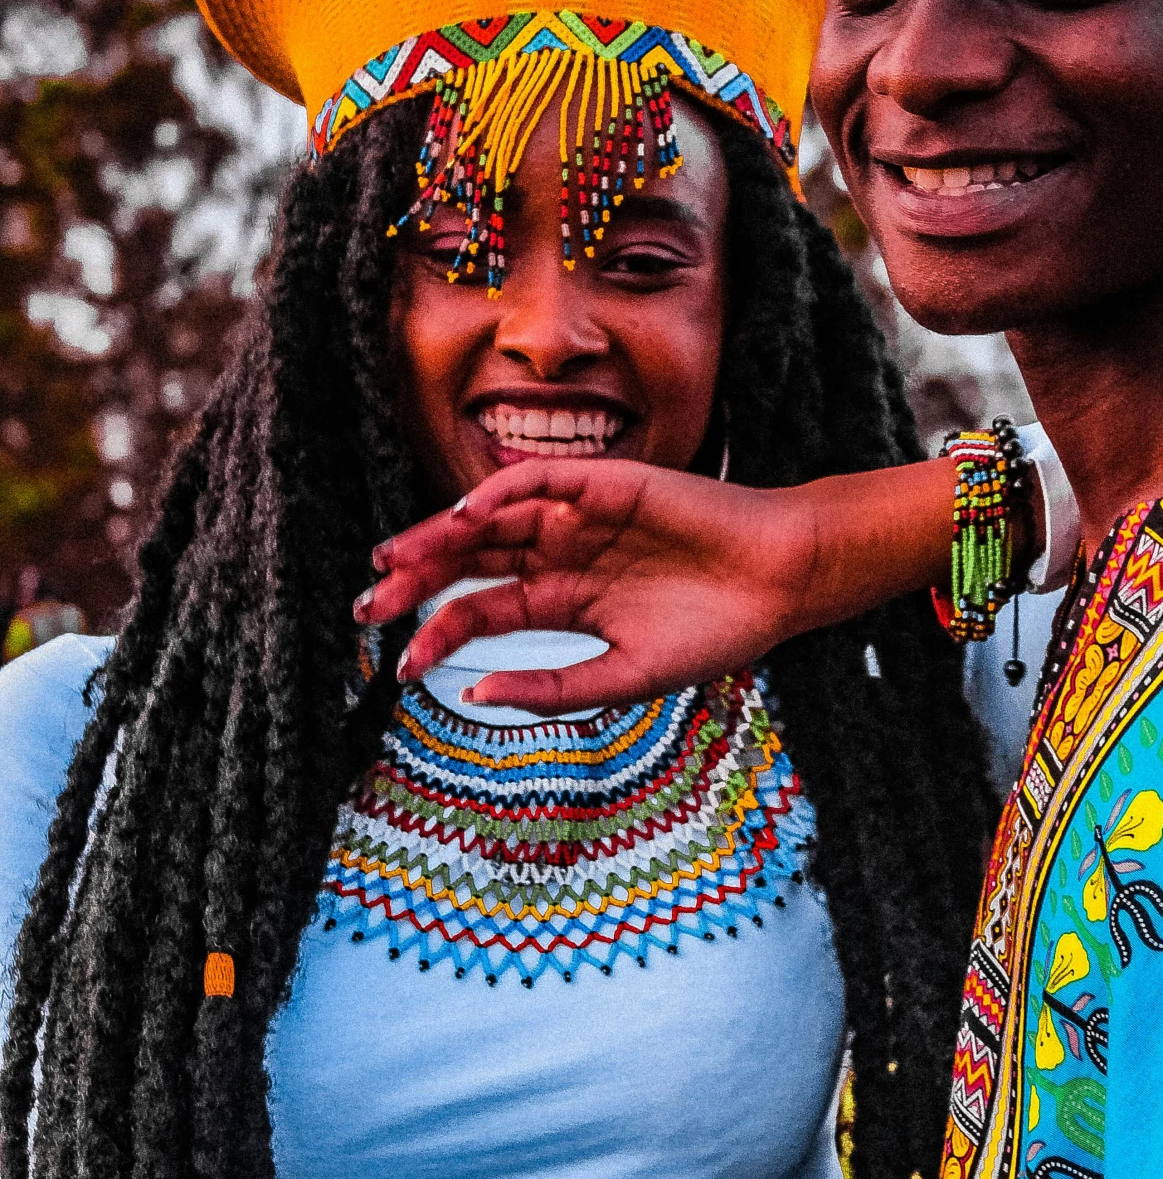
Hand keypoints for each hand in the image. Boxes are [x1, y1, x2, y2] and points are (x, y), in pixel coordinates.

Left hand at [355, 453, 954, 713]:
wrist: (778, 584)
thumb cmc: (712, 634)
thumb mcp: (622, 679)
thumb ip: (551, 688)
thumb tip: (473, 695)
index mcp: (563, 601)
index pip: (483, 612)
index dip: (439, 637)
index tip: (403, 670)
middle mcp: (561, 554)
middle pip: (471, 563)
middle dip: (417, 583)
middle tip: (368, 607)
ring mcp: (579, 516)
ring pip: (490, 521)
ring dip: (438, 538)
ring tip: (393, 563)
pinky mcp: (605, 484)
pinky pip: (538, 484)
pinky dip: (497, 496)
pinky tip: (464, 521)